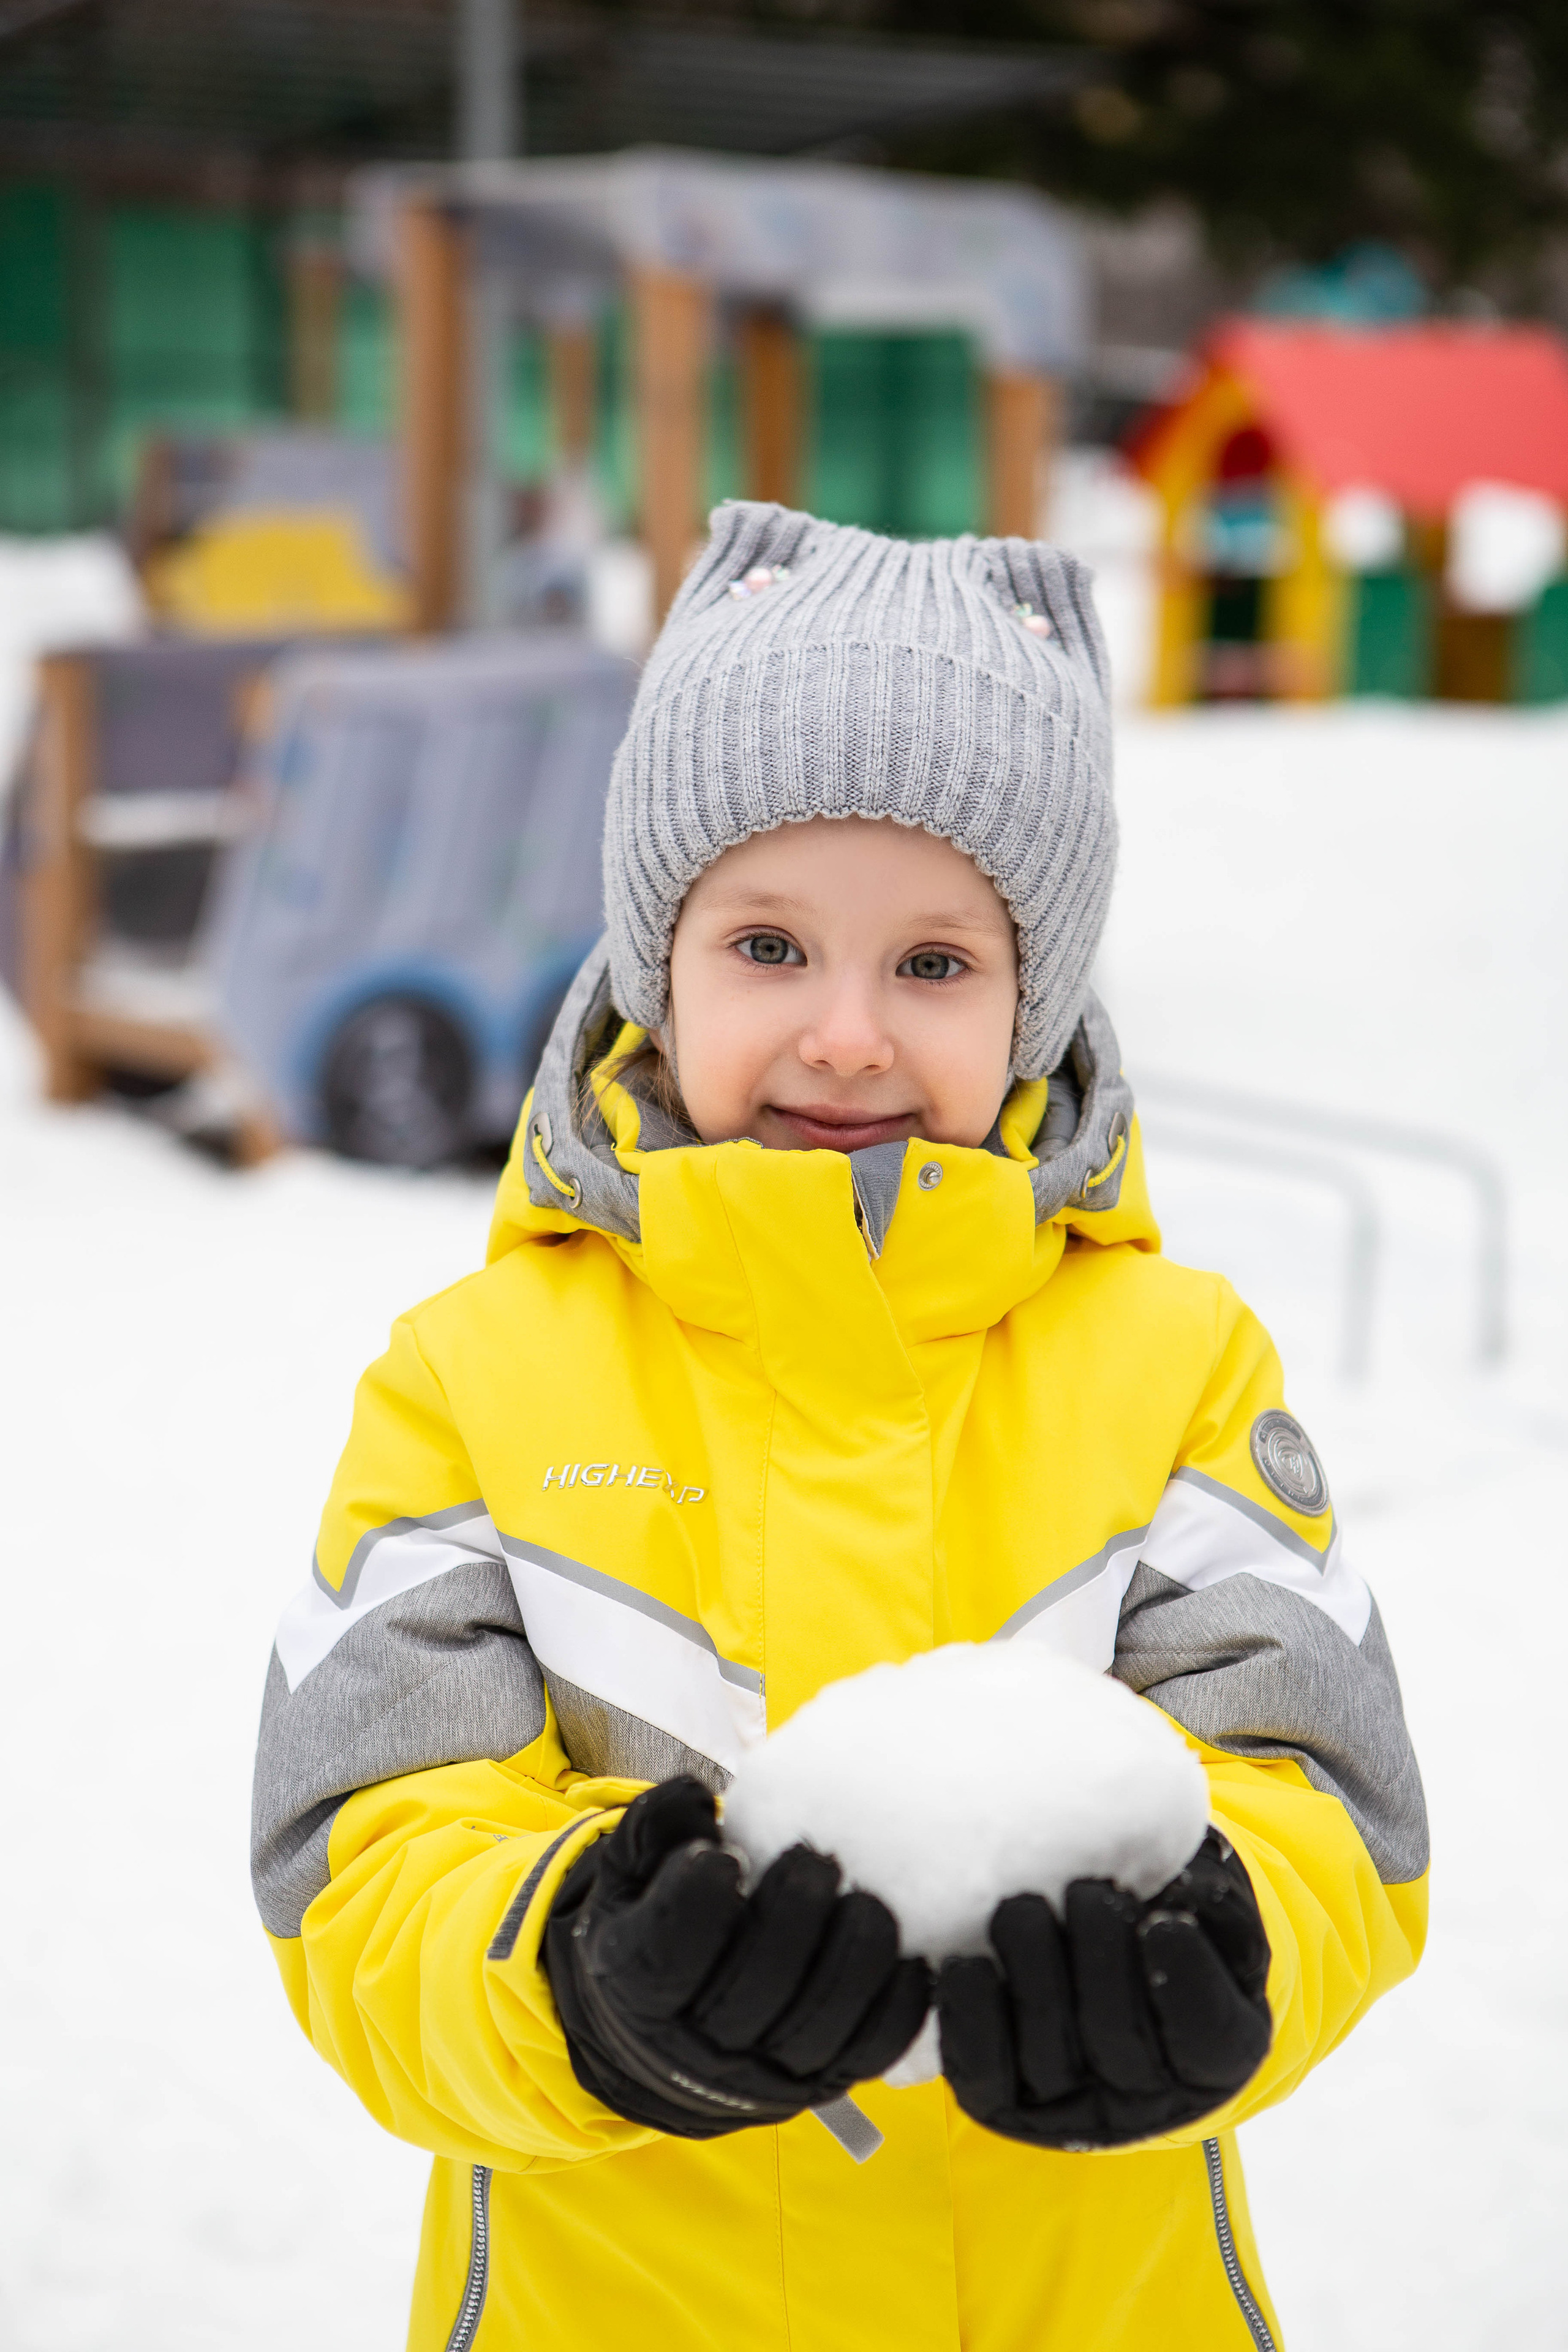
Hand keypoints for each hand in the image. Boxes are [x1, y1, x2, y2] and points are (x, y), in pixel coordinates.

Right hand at [544, 1776, 930, 2138]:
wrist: (669, 2034)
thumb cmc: (656, 1924)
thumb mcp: (631, 1874)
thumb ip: (654, 1828)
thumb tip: (696, 1794)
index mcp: (639, 1990)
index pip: (664, 1958)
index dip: (696, 1907)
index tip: (725, 1856)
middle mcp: (698, 2048)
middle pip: (749, 1995)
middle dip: (790, 1923)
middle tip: (816, 1860)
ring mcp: (765, 2073)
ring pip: (815, 2030)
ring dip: (851, 1964)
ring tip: (869, 1903)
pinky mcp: (822, 2081)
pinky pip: (869, 2053)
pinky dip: (897, 2008)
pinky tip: (910, 1958)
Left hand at [936, 1828, 1271, 2148]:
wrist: (1098, 1950)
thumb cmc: (1163, 1912)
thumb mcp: (1205, 1903)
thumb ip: (1207, 1895)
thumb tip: (1184, 1882)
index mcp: (1215, 2053)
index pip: (1208, 2033)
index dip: (1186, 1980)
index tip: (1162, 1920)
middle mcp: (1146, 2094)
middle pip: (1120, 2043)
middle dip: (1100, 1964)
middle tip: (1085, 1894)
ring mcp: (1071, 2104)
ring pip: (1051, 2060)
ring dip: (1035, 1981)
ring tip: (1021, 1910)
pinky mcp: (1004, 2100)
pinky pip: (984, 2076)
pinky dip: (972, 2021)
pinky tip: (965, 1967)